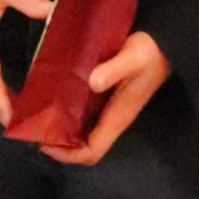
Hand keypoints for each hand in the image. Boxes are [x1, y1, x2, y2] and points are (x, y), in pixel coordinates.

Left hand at [43, 31, 170, 165]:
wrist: (163, 44)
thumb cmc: (149, 52)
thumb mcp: (132, 57)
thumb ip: (114, 69)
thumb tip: (93, 82)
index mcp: (118, 116)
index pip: (93, 150)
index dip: (68, 154)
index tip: (44, 143)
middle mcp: (112, 118)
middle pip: (84, 147)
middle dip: (60, 146)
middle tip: (35, 131)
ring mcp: (109, 110)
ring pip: (83, 133)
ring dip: (61, 132)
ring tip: (38, 119)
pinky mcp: (106, 99)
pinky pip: (83, 117)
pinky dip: (66, 117)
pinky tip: (52, 103)